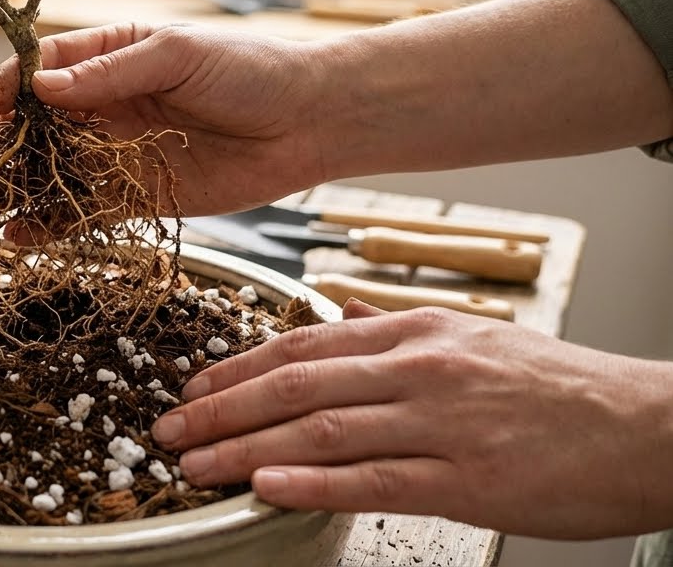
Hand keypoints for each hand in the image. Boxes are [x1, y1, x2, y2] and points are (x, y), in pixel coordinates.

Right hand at [0, 23, 330, 215]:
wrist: (309, 122)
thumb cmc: (249, 70)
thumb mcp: (177, 54)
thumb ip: (111, 72)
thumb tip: (43, 88)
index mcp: (111, 56)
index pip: (43, 69)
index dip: (10, 85)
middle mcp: (106, 105)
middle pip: (34, 124)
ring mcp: (118, 154)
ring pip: (50, 172)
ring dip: (12, 186)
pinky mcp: (137, 198)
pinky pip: (83, 212)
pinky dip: (50, 223)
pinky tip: (19, 234)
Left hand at [151, 300, 672, 538]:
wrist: (650, 426)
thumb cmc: (560, 387)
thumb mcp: (474, 335)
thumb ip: (396, 325)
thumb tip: (339, 306)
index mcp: (417, 331)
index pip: (304, 341)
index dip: (238, 365)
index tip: (193, 384)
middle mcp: (420, 368)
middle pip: (296, 382)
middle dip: (220, 407)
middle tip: (166, 427)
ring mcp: (442, 423)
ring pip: (321, 429)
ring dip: (244, 447)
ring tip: (192, 463)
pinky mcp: (469, 481)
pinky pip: (374, 479)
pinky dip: (312, 482)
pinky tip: (266, 485)